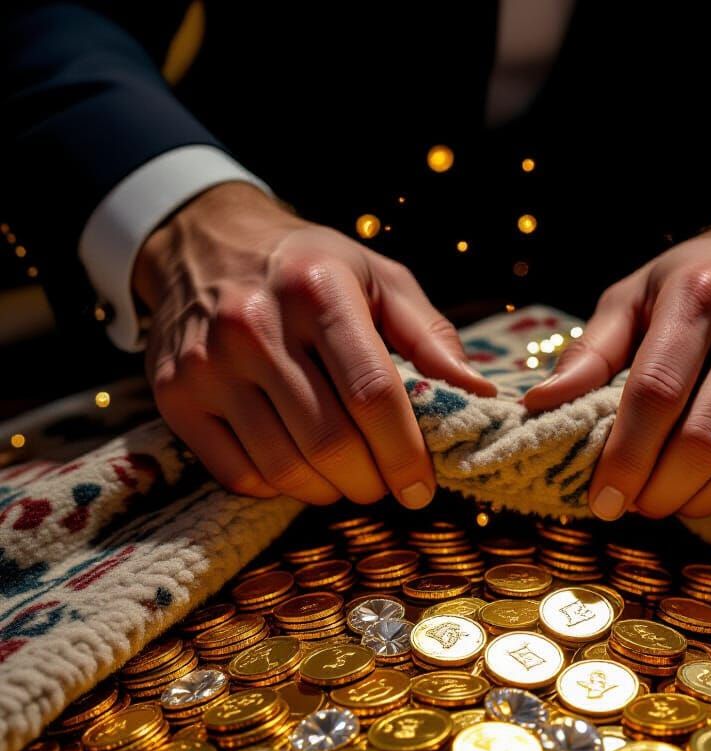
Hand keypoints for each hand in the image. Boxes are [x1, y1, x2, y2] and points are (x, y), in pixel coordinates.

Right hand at [134, 182, 495, 505]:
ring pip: (284, 467)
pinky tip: (300, 468)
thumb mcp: (378, 278)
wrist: (203, 243)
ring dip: (329, 491)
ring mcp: (207, 364)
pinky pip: (238, 473)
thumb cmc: (311, 267)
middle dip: (372, 481)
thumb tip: (479, 393)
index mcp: (317, 291)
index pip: (372, 394)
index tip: (422, 487)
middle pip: (330, 441)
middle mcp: (254, 326)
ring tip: (349, 479)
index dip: (405, 452)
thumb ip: (431, 337)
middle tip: (388, 485)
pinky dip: (279, 487)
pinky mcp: (175, 395)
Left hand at [524, 189, 710, 518]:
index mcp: (702, 293)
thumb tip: (538, 406)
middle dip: (660, 491)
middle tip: (637, 505)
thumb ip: (592, 350)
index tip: (602, 499)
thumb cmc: (708, 278)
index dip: (624, 457)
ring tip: (673, 501)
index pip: (657, 393)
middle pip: (706, 440)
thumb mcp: (641, 292)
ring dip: (702, 502)